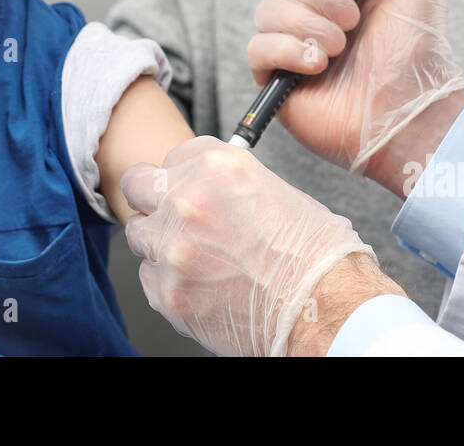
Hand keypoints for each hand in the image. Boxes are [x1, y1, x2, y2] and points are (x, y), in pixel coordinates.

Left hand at [122, 136, 390, 356]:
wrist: (326, 309)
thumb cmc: (315, 255)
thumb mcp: (275, 191)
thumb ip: (226, 185)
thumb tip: (208, 190)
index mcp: (216, 166)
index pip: (172, 155)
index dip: (183, 174)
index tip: (190, 186)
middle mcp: (187, 202)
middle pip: (138, 186)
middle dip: (154, 199)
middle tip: (174, 216)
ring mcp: (172, 249)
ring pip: (140, 235)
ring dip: (160, 241)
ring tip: (197, 256)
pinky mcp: (167, 293)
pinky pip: (148, 278)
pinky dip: (167, 280)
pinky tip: (201, 284)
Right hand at [247, 0, 463, 182]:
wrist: (409, 115)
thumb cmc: (419, 59)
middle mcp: (316, 14)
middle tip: (352, 26)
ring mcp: (293, 46)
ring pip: (268, 9)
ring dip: (307, 25)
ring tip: (336, 52)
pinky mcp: (276, 79)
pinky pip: (257, 47)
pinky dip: (286, 50)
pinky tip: (316, 66)